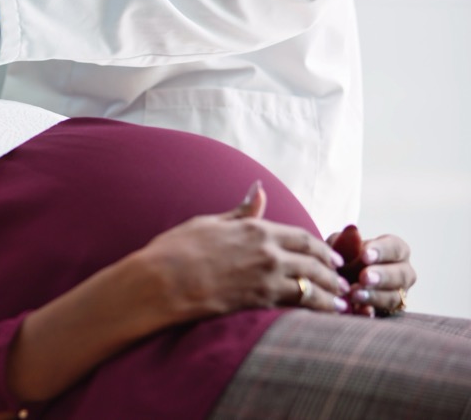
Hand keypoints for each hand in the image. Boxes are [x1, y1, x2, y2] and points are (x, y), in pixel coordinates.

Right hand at [137, 182, 348, 320]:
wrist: (160, 281)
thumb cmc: (175, 250)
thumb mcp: (208, 222)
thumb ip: (240, 212)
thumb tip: (258, 190)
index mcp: (256, 229)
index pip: (301, 236)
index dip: (320, 247)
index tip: (331, 256)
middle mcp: (268, 251)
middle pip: (314, 260)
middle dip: (332, 270)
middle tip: (342, 279)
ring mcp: (267, 277)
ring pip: (313, 283)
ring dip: (332, 292)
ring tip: (342, 301)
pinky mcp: (261, 300)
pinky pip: (301, 304)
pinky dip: (320, 309)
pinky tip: (329, 314)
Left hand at [328, 225, 415, 316]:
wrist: (334, 283)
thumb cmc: (341, 259)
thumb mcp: (338, 247)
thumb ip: (345, 241)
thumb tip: (352, 230)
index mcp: (394, 250)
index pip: (395, 248)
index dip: (382, 251)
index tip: (365, 255)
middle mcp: (402, 272)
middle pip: (401, 274)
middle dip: (382, 276)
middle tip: (364, 278)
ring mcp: (398, 294)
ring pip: (394, 297)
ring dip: (375, 296)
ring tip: (354, 294)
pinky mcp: (388, 313)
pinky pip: (384, 315)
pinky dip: (370, 313)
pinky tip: (359, 311)